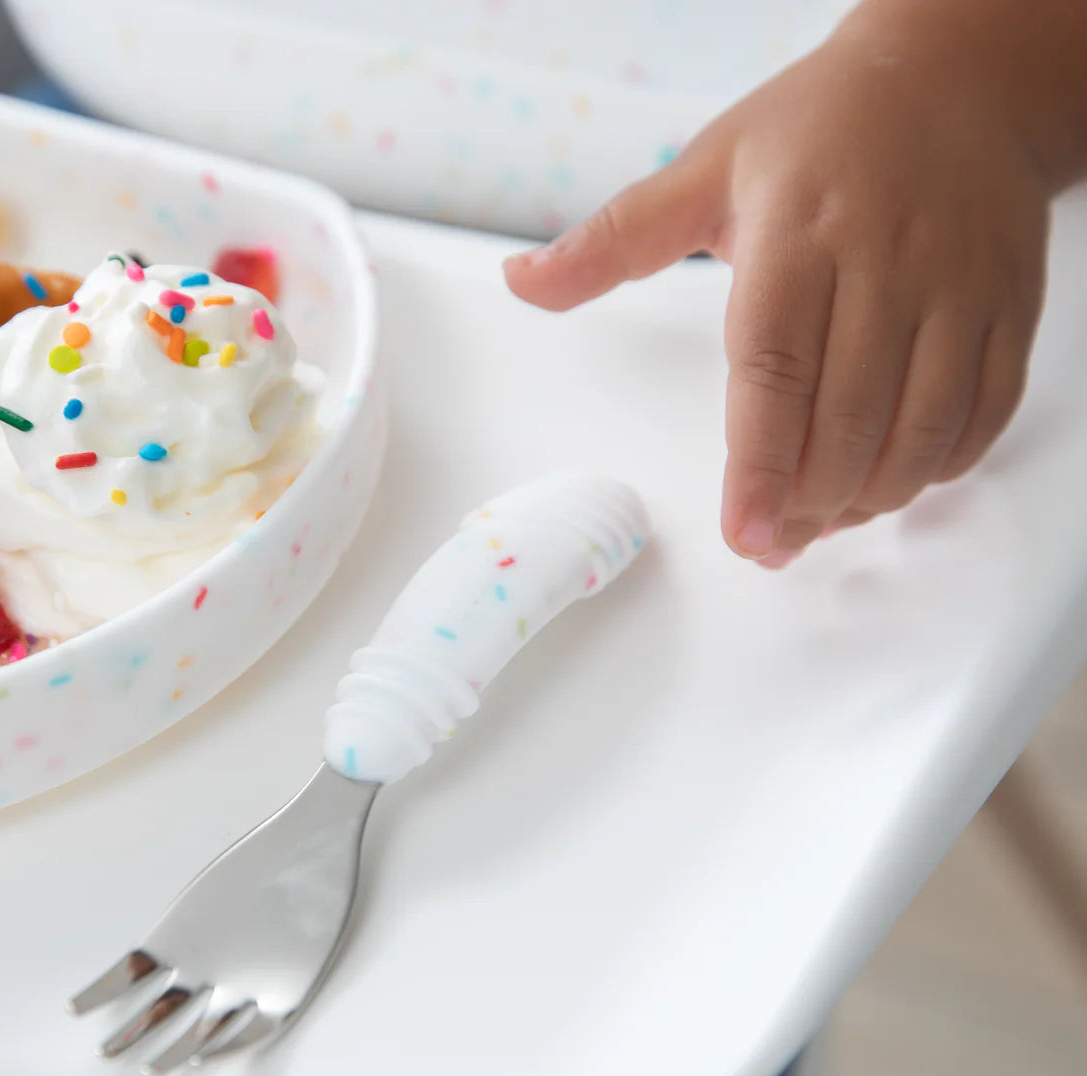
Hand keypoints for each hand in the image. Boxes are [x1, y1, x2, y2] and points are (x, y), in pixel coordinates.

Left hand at [505, 3, 1053, 564]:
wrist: (957, 77)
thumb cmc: (817, 130)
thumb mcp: (702, 170)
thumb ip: (613, 241)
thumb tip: (521, 281)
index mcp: (797, 234)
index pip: (775, 371)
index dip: (759, 467)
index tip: (743, 534)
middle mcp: (886, 262)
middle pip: (848, 419)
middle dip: (807, 503)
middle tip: (772, 544)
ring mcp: (960, 285)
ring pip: (922, 428)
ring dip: (870, 497)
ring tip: (823, 520)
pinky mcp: (1009, 304)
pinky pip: (985, 411)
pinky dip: (938, 466)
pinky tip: (891, 482)